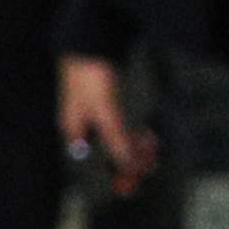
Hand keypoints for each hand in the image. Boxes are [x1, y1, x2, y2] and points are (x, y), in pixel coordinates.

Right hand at [61, 55, 154, 197]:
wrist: (94, 41)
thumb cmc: (92, 76)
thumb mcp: (106, 110)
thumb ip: (116, 139)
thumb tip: (128, 166)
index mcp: (76, 131)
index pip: (92, 164)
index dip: (110, 176)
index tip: (130, 187)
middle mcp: (84, 126)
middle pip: (106, 154)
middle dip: (128, 163)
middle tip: (150, 167)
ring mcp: (97, 116)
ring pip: (118, 142)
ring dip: (136, 149)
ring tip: (152, 148)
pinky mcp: (109, 105)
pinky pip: (124, 129)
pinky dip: (135, 136)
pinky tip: (147, 136)